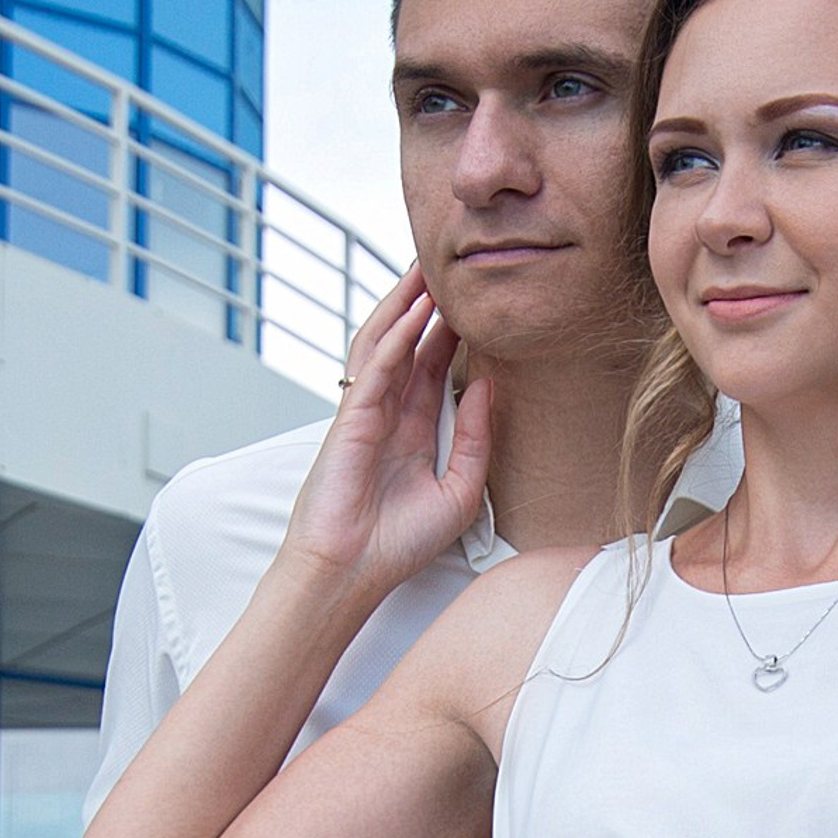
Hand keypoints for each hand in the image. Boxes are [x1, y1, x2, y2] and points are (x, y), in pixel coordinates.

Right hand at [285, 268, 495, 603]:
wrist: (351, 574)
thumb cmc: (396, 544)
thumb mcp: (459, 492)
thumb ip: (478, 440)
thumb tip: (488, 385)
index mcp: (412, 430)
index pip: (433, 367)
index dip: (451, 332)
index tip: (474, 300)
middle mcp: (388, 414)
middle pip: (407, 343)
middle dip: (424, 303)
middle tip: (447, 263)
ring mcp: (365, 413)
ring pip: (385, 344)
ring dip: (405, 305)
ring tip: (425, 268)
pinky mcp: (349, 420)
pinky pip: (376, 369)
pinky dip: (394, 338)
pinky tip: (414, 312)